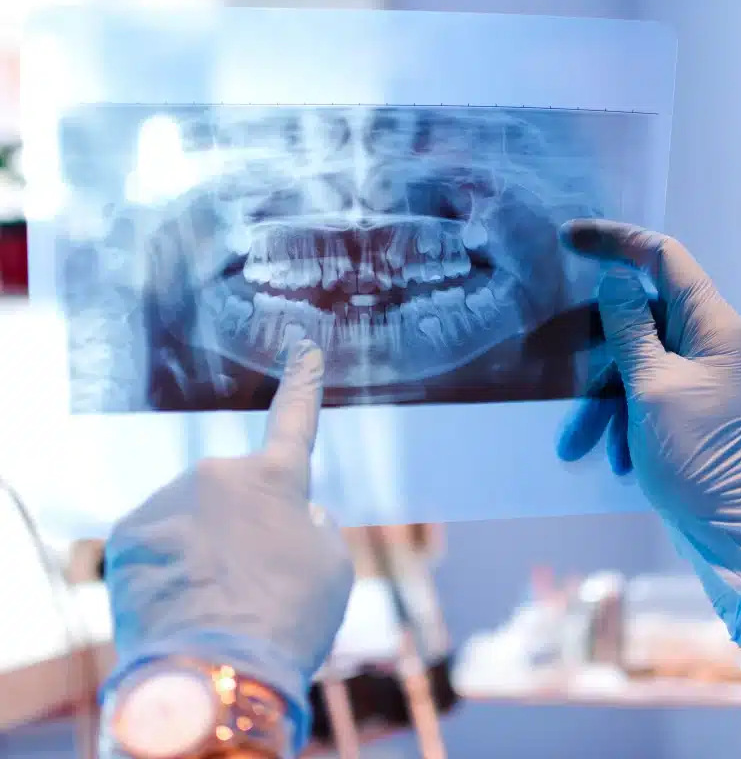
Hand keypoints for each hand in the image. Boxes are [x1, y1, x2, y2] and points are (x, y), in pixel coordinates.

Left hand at [101, 340, 353, 754]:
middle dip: (242, 525)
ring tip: (214, 600)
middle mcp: (219, 474)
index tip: (305, 348)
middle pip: (235, 494)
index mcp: (276, 478)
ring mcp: (169, 499)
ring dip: (203, 547)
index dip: (303, 383)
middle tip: (250, 580)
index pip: (295, 419)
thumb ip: (313, 527)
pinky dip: (168, 565)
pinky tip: (179, 602)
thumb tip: (296, 517)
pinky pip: (156, 539)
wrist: (214, 673)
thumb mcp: (331, 568)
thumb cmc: (289, 618)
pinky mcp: (128, 532)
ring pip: (192, 516)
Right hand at [556, 219, 740, 644]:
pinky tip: (605, 452)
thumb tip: (612, 276)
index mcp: (710, 324)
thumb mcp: (650, 386)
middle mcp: (702, 338)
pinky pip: (631, 386)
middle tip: (545, 347)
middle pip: (636, 311)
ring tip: (575, 442)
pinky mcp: (673, 396)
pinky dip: (613, 414)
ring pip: (627, 357)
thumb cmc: (692, 454)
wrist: (720, 525)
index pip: (663, 257)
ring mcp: (688, 368)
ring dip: (598, 397)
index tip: (569, 238)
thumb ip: (629, 326)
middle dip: (592, 343)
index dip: (616, 240)